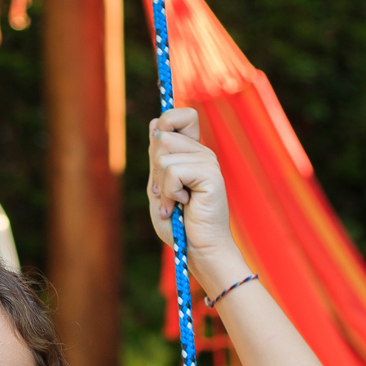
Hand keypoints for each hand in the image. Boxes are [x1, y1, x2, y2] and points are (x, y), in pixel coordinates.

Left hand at [148, 108, 246, 299]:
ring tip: (175, 204)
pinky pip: (173, 171)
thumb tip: (156, 122)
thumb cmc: (179, 225)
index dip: (164, 125)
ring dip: (161, 186)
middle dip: (155, 170)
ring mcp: (208, 161)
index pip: (178, 115)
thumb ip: (156, 158)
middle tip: (168, 194)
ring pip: (164, 154)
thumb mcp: (159, 188)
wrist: (199, 251)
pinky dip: (169, 193)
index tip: (160, 158)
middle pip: (162, 135)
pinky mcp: (210, 174)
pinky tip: (183, 205)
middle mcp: (202, 152)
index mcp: (192, 152)